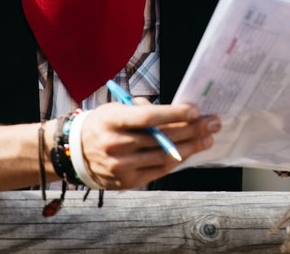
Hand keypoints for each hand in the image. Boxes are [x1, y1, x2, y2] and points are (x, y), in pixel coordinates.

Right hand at [74, 99, 218, 189]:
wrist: (76, 153)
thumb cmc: (103, 124)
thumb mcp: (116, 107)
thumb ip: (143, 108)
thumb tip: (178, 112)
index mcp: (111, 121)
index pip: (147, 118)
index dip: (174, 114)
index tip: (195, 110)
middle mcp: (114, 145)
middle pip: (161, 138)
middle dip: (192, 129)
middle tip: (212, 123)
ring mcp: (120, 166)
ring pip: (164, 157)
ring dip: (191, 147)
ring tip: (207, 138)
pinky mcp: (127, 182)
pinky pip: (159, 171)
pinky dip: (177, 161)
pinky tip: (190, 151)